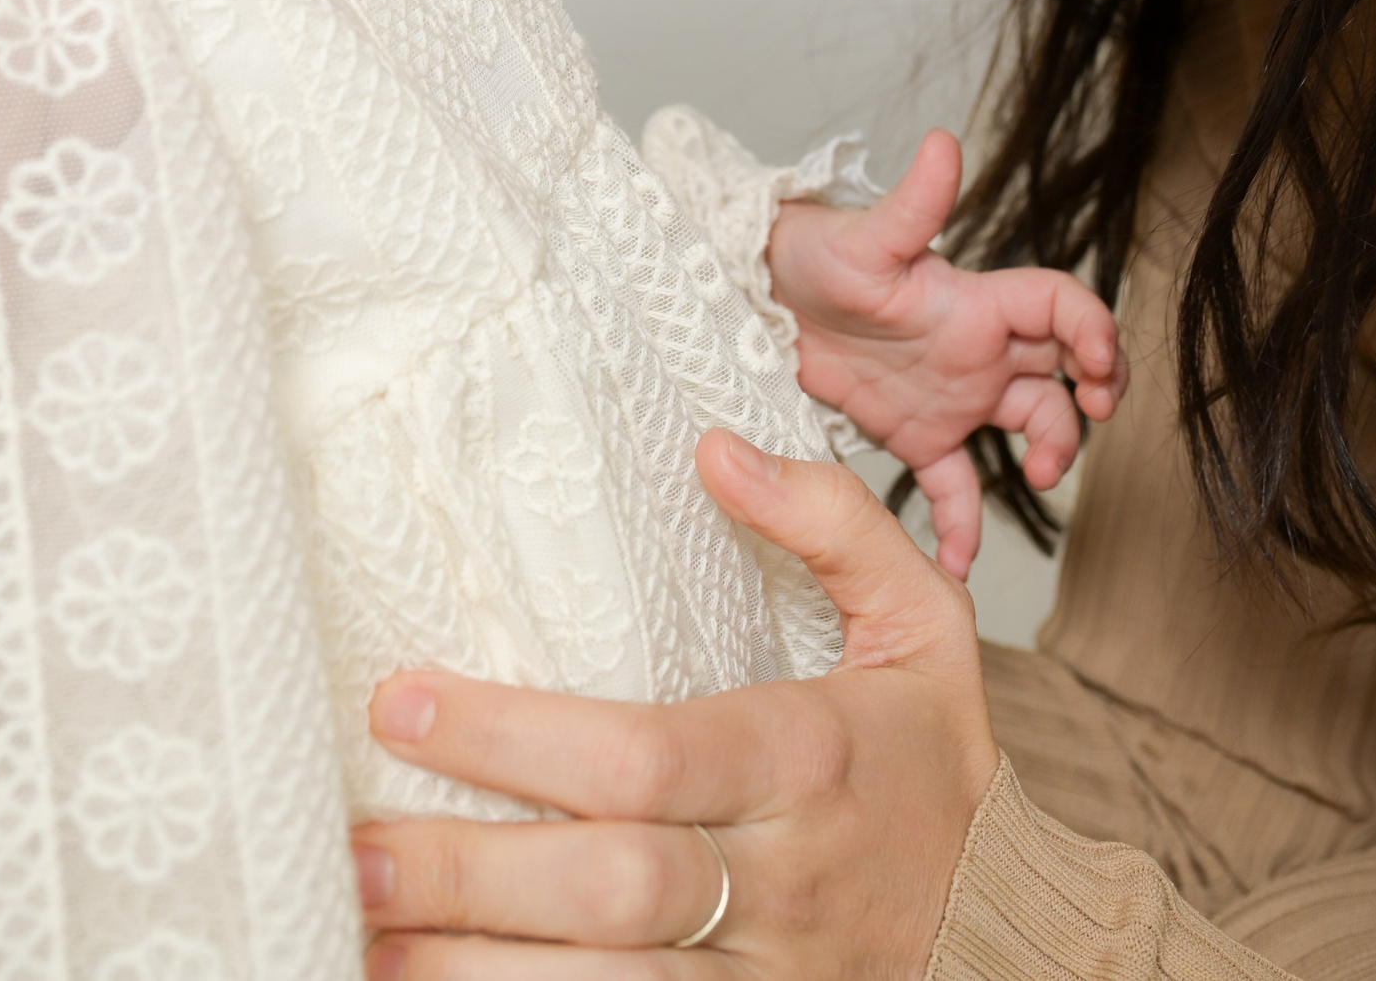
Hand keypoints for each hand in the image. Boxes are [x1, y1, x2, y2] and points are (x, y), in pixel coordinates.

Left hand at [353, 430, 999, 979]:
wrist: (1020, 933)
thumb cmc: (936, 770)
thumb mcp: (923, 623)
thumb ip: (832, 522)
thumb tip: (717, 449)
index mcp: (806, 760)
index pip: (643, 753)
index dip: (514, 735)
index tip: (403, 701)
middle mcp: (780, 881)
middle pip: (611, 887)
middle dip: (470, 875)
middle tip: (355, 845)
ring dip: (474, 979)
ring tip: (362, 941)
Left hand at [767, 129, 1126, 577]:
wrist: (758, 294)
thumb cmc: (814, 250)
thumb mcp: (863, 235)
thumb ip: (913, 203)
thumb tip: (944, 142)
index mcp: (975, 299)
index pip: (1059, 304)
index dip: (1093, 329)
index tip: (1098, 366)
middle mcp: (977, 347)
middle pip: (1061, 373)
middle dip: (1086, 401)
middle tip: (1077, 432)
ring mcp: (952, 393)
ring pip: (1029, 425)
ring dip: (1047, 454)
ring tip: (1032, 482)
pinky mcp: (916, 434)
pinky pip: (957, 483)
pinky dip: (964, 523)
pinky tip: (956, 562)